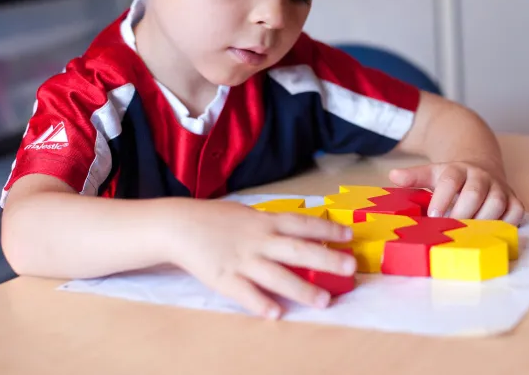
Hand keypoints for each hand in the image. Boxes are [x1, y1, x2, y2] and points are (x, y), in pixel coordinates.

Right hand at [167, 199, 355, 318]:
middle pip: (296, 250)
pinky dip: (260, 303)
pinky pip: (245, 293)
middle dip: (325, 258)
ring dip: (301, 288)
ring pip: (276, 276)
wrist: (178, 225)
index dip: (326, 228)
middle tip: (350, 267)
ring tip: (324, 300)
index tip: (349, 234)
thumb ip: (272, 224)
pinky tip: (277, 314)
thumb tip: (302, 230)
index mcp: (265, 221)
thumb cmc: (216, 219)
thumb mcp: (248, 214)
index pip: (302, 223)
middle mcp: (258, 240)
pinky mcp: (224, 278)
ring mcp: (242, 260)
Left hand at [388, 161, 523, 223]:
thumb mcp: (432, 173)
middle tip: (450, 230)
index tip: (433, 216)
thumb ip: (414, 177)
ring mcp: (499, 188)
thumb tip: (393, 176)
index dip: (442, 198)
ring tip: (468, 236)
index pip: (450, 180)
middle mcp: (481, 177)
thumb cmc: (453, 178)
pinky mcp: (513, 199)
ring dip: (482, 221)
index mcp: (458, 169)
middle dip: (461, 213)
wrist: (481, 167)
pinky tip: (492, 234)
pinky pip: (516, 212)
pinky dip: (507, 223)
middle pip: (474, 193)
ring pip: (496, 203)